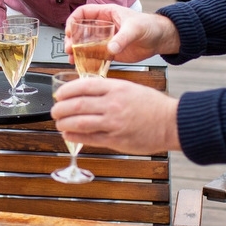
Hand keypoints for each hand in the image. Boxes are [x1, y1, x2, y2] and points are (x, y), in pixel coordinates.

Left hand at [50, 77, 179, 153]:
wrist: (171, 122)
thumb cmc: (153, 105)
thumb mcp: (130, 88)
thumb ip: (109, 90)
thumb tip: (85, 94)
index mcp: (116, 88)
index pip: (83, 86)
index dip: (66, 91)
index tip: (59, 94)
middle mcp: (113, 104)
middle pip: (77, 105)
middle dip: (60, 108)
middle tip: (54, 110)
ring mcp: (113, 123)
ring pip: (80, 122)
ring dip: (64, 123)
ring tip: (59, 123)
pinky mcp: (116, 140)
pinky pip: (89, 138)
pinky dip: (75, 136)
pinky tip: (69, 134)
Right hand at [64, 5, 180, 62]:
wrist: (161, 39)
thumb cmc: (150, 26)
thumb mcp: (135, 29)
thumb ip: (122, 38)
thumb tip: (111, 48)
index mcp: (107, 13)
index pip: (84, 13)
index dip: (73, 20)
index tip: (69, 31)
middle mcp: (104, 26)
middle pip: (81, 30)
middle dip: (72, 39)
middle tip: (69, 48)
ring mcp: (106, 39)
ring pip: (86, 44)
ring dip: (77, 51)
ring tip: (72, 59)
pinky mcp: (111, 51)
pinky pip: (95, 55)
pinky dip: (88, 60)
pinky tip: (82, 66)